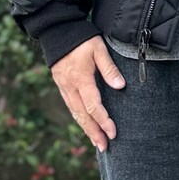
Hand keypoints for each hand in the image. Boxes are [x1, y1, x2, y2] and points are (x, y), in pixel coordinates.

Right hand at [51, 36, 124, 151]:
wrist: (57, 32)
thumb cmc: (81, 39)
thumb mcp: (98, 49)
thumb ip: (109, 68)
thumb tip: (121, 86)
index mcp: (80, 79)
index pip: (93, 105)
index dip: (103, 121)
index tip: (113, 132)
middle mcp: (70, 87)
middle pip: (83, 115)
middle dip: (94, 132)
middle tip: (105, 147)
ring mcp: (64, 88)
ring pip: (76, 113)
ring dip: (86, 129)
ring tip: (97, 143)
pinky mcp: (62, 87)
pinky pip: (71, 107)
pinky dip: (80, 119)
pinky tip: (86, 126)